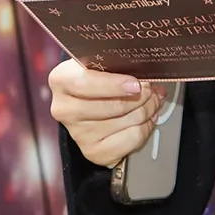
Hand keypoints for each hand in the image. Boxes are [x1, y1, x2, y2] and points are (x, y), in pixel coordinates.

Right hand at [49, 59, 165, 168]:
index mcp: (61, 80)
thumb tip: (145, 72)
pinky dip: (145, 128)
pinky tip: (146, 119)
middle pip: (113, 106)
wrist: (85, 103)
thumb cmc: (96, 77)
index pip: (86, 83)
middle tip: (152, 90)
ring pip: (127, 122)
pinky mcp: (93, 152)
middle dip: (142, 97)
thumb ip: (114, 63)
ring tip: (152, 101)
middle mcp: (64, 109)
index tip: (136, 84)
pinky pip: (131, 139)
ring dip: (147, 110)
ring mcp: (78, 133)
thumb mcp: (98, 62)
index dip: (115, 85)